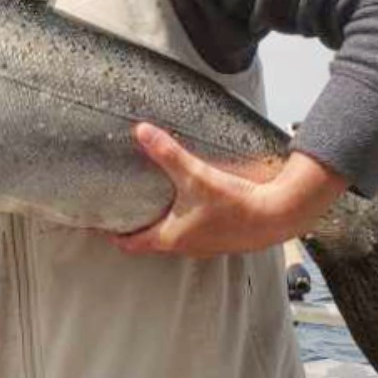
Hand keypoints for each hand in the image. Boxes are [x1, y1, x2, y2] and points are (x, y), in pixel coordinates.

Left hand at [105, 122, 346, 257]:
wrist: (278, 215)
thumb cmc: (234, 202)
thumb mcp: (195, 175)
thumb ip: (167, 153)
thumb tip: (140, 130)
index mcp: (170, 238)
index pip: (131, 244)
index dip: (113, 234)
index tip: (99, 223)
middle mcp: (185, 247)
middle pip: (149, 241)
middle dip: (135, 225)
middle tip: (121, 206)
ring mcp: (205, 245)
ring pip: (172, 237)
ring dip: (159, 223)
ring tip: (149, 202)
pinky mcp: (222, 238)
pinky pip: (193, 231)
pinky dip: (182, 220)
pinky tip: (185, 202)